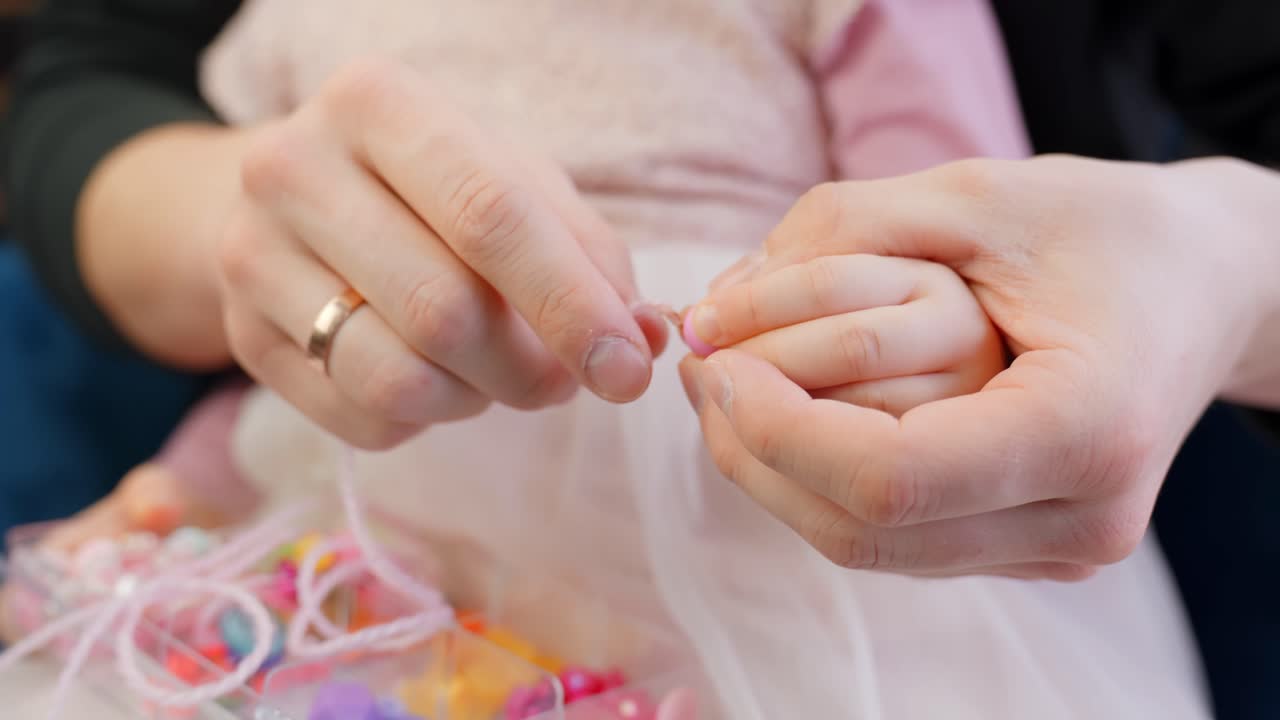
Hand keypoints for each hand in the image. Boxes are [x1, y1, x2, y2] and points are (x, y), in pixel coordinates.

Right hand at [218, 58, 666, 448]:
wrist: (299, 199)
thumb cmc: (432, 188)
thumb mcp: (516, 182)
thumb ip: (588, 253)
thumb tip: (643, 338)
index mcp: (377, 103)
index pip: (490, 215)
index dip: (570, 305)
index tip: (626, 370)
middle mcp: (294, 168)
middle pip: (444, 310)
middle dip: (530, 369)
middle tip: (563, 381)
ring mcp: (251, 255)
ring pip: (397, 377)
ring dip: (477, 398)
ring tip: (494, 372)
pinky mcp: (242, 338)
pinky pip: (362, 417)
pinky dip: (426, 418)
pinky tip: (433, 377)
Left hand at [680, 155, 1279, 578]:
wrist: (1204, 284)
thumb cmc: (1105, 225)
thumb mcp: (978, 195)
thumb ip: (841, 235)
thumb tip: (712, 308)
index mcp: (1085, 429)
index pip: (888, 478)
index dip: (776, 428)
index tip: (713, 362)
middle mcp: (1079, 517)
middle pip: (861, 528)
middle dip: (754, 453)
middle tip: (699, 371)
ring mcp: (1056, 547)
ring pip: (865, 544)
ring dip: (774, 473)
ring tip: (726, 388)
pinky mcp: (1028, 547)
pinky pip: (892, 535)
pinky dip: (820, 481)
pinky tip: (787, 417)